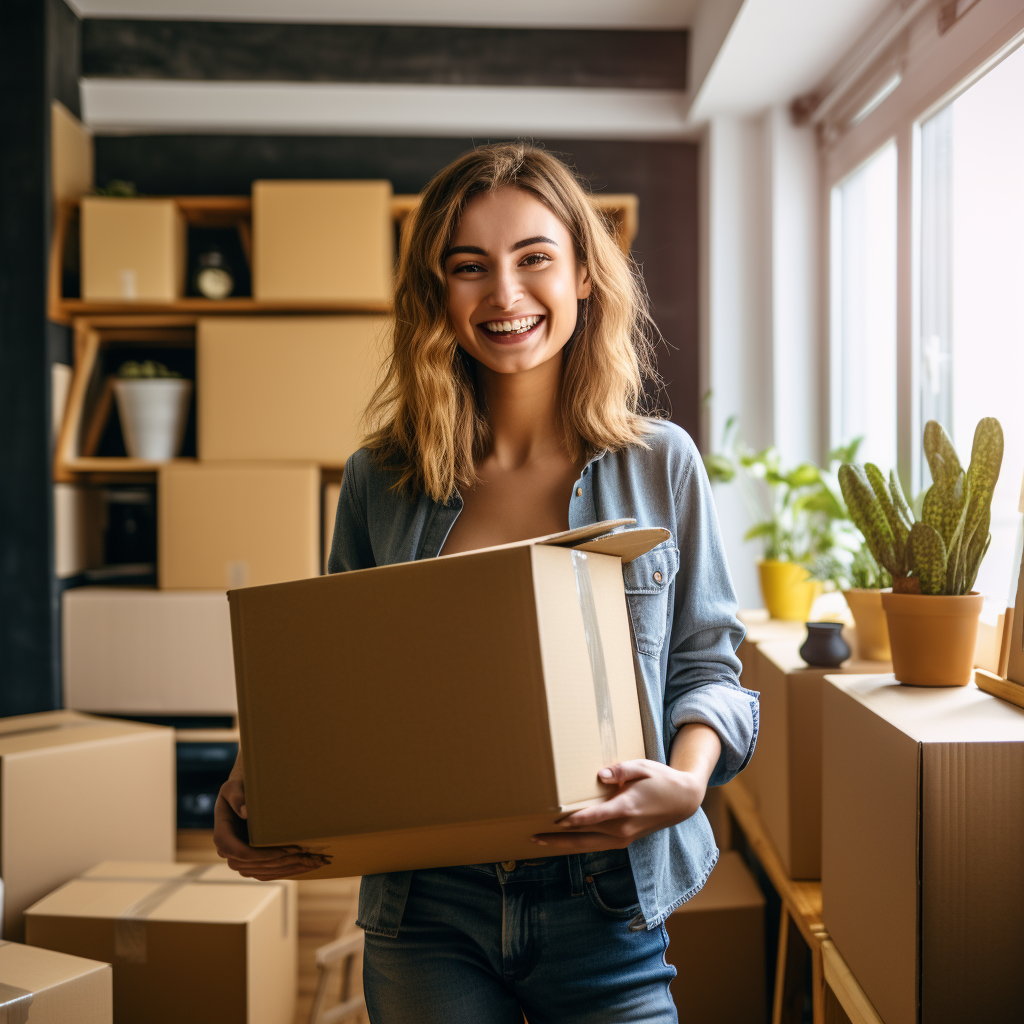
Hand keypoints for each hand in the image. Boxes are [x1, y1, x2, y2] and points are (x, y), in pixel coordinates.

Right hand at [213, 774, 330, 879]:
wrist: (242, 792)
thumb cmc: (239, 785)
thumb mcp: (233, 785)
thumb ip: (235, 795)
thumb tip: (244, 811)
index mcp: (222, 833)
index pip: (236, 852)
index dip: (259, 855)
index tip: (283, 851)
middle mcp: (228, 849)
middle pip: (251, 865)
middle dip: (278, 862)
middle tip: (303, 855)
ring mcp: (239, 858)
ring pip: (260, 872)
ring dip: (285, 869)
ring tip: (310, 862)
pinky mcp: (251, 861)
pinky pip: (265, 872)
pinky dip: (284, 871)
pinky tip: (304, 866)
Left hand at [530, 759, 706, 852]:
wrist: (682, 801)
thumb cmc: (661, 780)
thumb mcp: (643, 767)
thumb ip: (621, 770)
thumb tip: (600, 775)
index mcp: (626, 808)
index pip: (595, 817)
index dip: (574, 820)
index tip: (555, 821)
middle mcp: (623, 828)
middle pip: (585, 836)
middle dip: (558, 838)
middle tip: (532, 836)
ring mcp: (623, 837)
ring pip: (588, 845)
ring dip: (564, 845)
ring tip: (540, 842)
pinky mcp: (624, 840)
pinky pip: (596, 845)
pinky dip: (578, 844)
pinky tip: (563, 842)